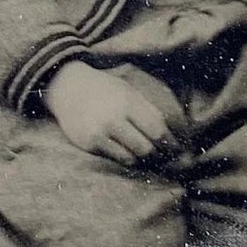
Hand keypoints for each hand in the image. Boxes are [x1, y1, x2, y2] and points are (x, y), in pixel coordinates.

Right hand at [42, 62, 187, 164]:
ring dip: (143, 158)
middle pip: (147, 147)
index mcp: (129, 101)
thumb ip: (148, 111)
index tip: (178, 149)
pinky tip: (128, 152)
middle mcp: (115, 116)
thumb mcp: (128, 92)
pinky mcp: (89, 143)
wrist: (68, 87)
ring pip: (133, 157)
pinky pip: (117, 159)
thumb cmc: (105, 90)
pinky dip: (127, 158)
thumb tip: (173, 135)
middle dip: (159, 154)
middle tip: (163, 155)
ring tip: (146, 154)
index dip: (171, 143)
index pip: (157, 128)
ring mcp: (100, 131)